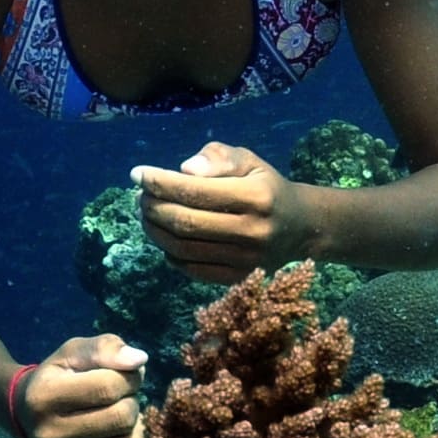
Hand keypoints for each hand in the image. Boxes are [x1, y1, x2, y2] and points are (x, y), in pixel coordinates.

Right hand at [5, 334, 148, 437]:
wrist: (26, 415)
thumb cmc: (58, 377)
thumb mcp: (74, 352)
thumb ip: (106, 348)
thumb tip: (140, 360)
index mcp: (44, 395)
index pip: (109, 386)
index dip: (130, 376)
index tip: (125, 374)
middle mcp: (48, 433)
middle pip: (122, 417)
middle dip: (132, 400)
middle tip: (120, 397)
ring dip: (135, 426)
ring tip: (117, 416)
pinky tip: (116, 437)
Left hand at [133, 142, 310, 281]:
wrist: (301, 228)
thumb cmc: (267, 187)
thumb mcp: (249, 161)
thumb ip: (218, 158)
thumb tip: (184, 169)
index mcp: (257, 197)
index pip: (195, 191)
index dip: (159, 182)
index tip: (137, 174)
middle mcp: (252, 231)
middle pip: (185, 222)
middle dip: (152, 207)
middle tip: (140, 196)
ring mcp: (245, 260)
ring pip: (183, 248)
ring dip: (154, 230)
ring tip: (146, 215)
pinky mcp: (237, 279)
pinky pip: (191, 269)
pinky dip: (170, 253)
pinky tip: (166, 236)